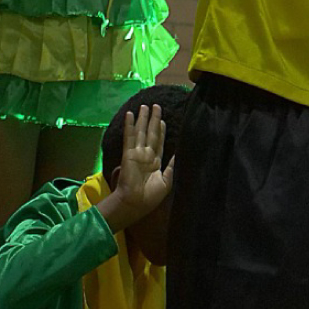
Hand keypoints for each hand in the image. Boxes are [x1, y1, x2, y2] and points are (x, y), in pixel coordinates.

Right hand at [99, 104, 174, 231]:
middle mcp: (146, 155)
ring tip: (145, 106)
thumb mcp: (166, 180)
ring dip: (143, 119)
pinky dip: (129, 125)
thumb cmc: (151, 196)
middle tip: (156, 106)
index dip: (160, 130)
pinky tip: (130, 115)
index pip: (158, 142)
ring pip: (141, 132)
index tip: (162, 120)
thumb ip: (172, 166)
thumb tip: (180, 154)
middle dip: (153, 120)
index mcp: (154, 162)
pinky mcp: (128, 154)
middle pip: (150, 133)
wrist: (136, 203)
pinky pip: (130, 137)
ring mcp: (137, 153)